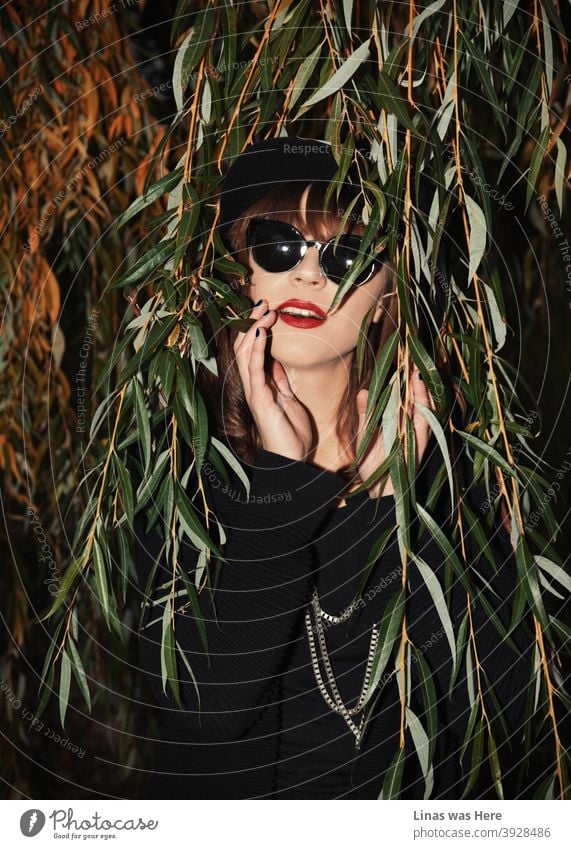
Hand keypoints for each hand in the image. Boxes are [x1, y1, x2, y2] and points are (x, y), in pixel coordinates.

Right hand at [233, 299, 313, 460]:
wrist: (291, 461)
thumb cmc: (291, 435)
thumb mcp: (288, 400)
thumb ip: (279, 381)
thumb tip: (276, 362)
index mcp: (261, 385)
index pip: (253, 350)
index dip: (257, 328)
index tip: (266, 309)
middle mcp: (253, 386)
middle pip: (246, 347)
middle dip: (252, 323)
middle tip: (261, 302)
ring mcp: (254, 392)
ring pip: (246, 353)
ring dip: (254, 329)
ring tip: (263, 310)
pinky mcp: (260, 399)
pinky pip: (255, 369)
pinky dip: (257, 348)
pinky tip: (261, 331)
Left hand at [356, 366, 435, 497]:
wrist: (377, 490)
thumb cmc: (372, 463)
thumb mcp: (366, 434)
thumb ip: (366, 414)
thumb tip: (363, 391)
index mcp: (397, 421)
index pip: (403, 396)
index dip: (405, 380)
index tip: (405, 361)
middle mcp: (409, 426)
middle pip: (415, 399)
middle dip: (416, 380)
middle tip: (414, 360)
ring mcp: (416, 435)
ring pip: (423, 410)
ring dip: (421, 392)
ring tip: (417, 374)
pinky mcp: (420, 446)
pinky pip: (424, 426)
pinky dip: (423, 412)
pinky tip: (421, 398)